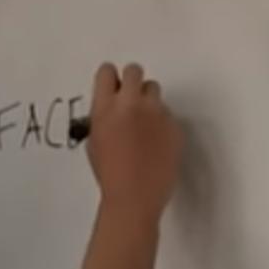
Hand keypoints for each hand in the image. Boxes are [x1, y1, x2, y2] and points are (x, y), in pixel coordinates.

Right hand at [86, 63, 183, 221]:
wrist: (134, 197)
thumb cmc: (109, 174)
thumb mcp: (95, 142)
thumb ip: (103, 118)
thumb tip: (111, 109)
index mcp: (105, 109)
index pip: (107, 72)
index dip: (110, 79)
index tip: (112, 87)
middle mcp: (131, 104)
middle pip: (134, 71)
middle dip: (132, 82)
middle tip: (130, 100)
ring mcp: (156, 113)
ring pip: (153, 90)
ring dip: (148, 100)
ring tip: (143, 124)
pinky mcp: (174, 124)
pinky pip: (167, 113)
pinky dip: (161, 122)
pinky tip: (155, 142)